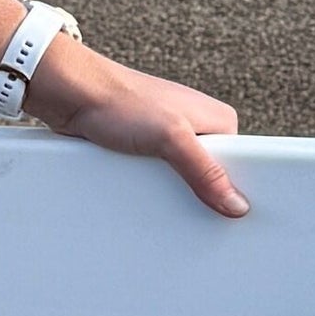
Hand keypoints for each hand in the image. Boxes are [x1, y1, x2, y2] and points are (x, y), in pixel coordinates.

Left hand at [24, 38, 249, 218]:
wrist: (73, 94)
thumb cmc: (121, 101)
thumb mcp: (171, 138)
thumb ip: (205, 172)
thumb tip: (237, 205)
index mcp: (219, 120)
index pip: (241, 167)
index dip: (234, 194)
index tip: (230, 221)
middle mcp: (198, 129)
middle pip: (211, 179)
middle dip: (200, 197)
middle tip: (190, 215)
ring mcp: (171, 140)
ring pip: (182, 183)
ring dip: (171, 195)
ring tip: (162, 205)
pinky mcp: (146, 150)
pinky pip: (157, 181)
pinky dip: (151, 190)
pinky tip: (145, 200)